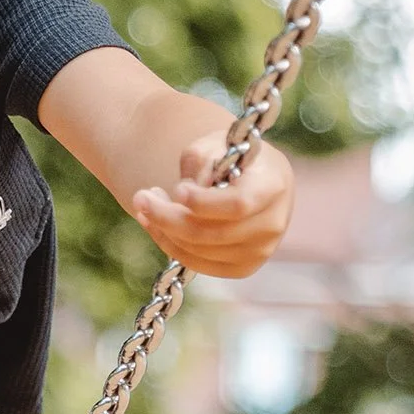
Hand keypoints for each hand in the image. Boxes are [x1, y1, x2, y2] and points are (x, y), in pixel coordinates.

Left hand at [132, 129, 293, 278]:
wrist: (253, 179)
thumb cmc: (230, 157)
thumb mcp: (213, 145)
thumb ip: (198, 164)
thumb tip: (181, 199)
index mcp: (272, 186)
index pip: (238, 205)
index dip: (203, 203)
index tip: (176, 190)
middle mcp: (272, 223)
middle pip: (213, 233)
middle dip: (168, 217)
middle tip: (140, 197)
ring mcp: (259, 251)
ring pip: (200, 251)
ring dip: (164, 229)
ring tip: (146, 203)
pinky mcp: (243, 267)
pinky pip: (199, 263)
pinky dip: (171, 245)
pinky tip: (155, 224)